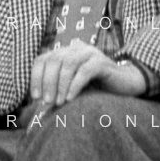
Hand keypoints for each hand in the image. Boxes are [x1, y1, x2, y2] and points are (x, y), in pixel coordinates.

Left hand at [30, 39, 146, 107]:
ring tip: (59, 103)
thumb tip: (36, 112)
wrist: (124, 85)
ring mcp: (90, 53)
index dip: (36, 77)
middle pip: (54, 59)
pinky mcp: (103, 62)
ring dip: (60, 84)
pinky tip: (70, 99)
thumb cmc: (95, 89)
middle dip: (47, 82)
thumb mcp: (71, 89)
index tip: (35, 97)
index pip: (42, 59)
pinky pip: (85, 71)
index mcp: (65, 52)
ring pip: (68, 63)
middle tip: (47, 102)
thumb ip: (56, 94)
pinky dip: (74, 85)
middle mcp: (76, 48)